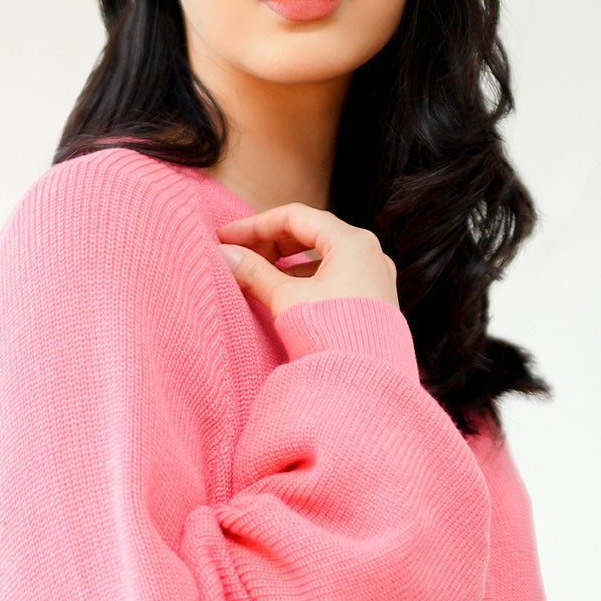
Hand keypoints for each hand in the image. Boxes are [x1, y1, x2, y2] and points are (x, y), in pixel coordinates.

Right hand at [216, 201, 400, 318]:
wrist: (367, 384)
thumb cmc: (331, 335)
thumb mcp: (286, 298)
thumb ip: (253, 272)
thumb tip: (225, 255)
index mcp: (352, 241)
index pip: (295, 217)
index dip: (254, 225)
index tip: (225, 237)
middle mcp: (369, 253)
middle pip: (310, 232)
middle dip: (270, 242)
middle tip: (238, 254)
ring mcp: (375, 277)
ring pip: (323, 255)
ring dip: (286, 261)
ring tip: (256, 273)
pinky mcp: (374, 300)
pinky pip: (335, 275)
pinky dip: (306, 277)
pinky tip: (285, 291)